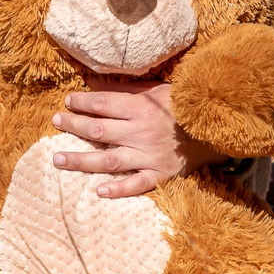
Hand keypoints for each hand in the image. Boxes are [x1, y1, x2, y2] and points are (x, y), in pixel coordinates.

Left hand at [51, 82, 224, 199]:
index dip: (82, 103)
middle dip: (74, 126)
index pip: (103, 104)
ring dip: (81, 160)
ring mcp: (150, 155)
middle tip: (56, 122)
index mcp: (141, 108)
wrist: (217, 127)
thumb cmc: (185, 106)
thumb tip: (95, 82)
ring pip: (109, 160)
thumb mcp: (157, 90)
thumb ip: (127, 89)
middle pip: (99, 131)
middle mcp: (141, 132)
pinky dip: (118, 189)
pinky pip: (137, 184)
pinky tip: (99, 191)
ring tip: (57, 159)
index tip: (67, 102)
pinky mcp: (160, 175)